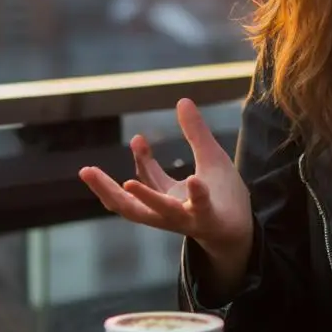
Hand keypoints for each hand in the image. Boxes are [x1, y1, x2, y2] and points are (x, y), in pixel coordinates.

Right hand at [79, 98, 251, 262]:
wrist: (245, 231)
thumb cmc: (224, 197)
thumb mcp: (210, 158)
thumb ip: (195, 134)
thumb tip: (182, 100)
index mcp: (165, 198)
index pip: (143, 180)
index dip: (140, 159)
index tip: (138, 138)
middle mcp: (167, 212)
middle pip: (129, 206)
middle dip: (105, 190)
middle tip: (85, 171)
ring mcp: (186, 219)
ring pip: (157, 213)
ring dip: (143, 197)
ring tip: (128, 182)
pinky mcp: (209, 220)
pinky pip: (199, 209)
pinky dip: (195, 195)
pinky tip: (194, 180)